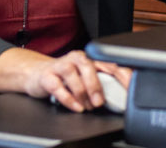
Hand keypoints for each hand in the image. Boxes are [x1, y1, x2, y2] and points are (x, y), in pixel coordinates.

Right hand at [0, 48, 131, 111]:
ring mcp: (60, 65)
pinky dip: (67, 98)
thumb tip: (121, 96)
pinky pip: (57, 86)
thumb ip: (101, 83)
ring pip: (71, 74)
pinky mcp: (46, 76)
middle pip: (88, 66)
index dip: (120, 74)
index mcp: (89, 59)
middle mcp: (75, 59)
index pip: (109, 63)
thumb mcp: (85, 78)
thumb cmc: (65, 78)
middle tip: (100, 102)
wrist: (37, 74)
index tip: (128, 88)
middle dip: (96, 85)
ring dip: (81, 92)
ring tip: (86, 107)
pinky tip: (75, 107)